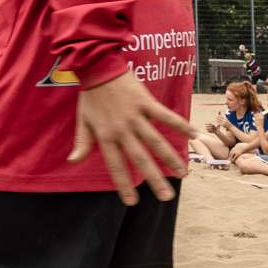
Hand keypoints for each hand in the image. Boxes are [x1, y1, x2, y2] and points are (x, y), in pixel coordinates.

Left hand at [67, 71, 194, 204]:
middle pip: (140, 158)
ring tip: (183, 174)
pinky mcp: (146, 102)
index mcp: (106, 135)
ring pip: (156, 141)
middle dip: (154, 180)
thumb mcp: (82, 120)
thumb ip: (82, 143)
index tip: (132, 202)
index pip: (116, 166)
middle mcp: (122, 129)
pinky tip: (193, 135)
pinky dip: (180, 125)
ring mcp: (135, 116)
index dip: (123, 185)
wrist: (98, 65)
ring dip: (171, 158)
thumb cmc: (90, 95)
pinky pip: (165, 116)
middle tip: (167, 197)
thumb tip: (73, 162)